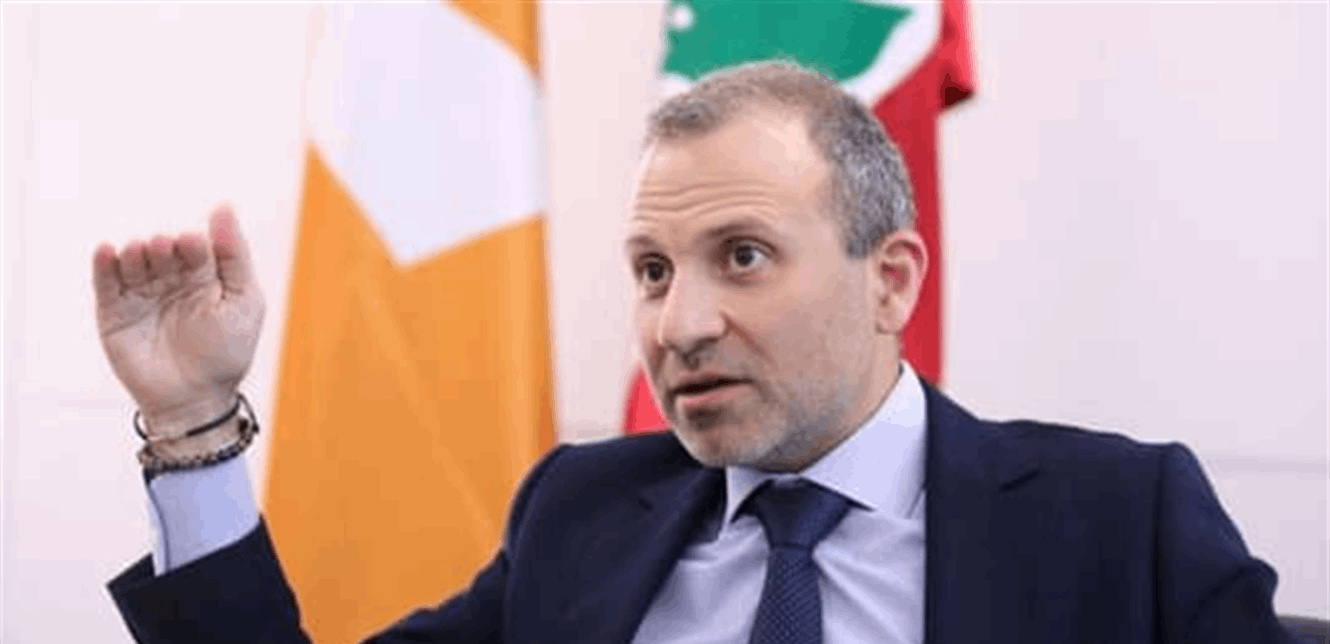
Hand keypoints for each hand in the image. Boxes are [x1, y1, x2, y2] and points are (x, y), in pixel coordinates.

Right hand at [92, 204, 264, 436]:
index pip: (196, 247)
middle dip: (163, 247)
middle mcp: (171, 281)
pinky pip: (106, 284)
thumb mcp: (244, 300)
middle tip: (165, 247)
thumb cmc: (227, 352)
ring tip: (142, 250)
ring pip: (133, 262)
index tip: (192, 242)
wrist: (197, 399)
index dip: (193, 243)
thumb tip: (223, 207)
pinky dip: (104, 265)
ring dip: (136, 252)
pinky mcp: (115, 314)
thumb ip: (234, 255)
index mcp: (205, 276)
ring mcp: (142, 296)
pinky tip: (107, 250)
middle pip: (162, 252)